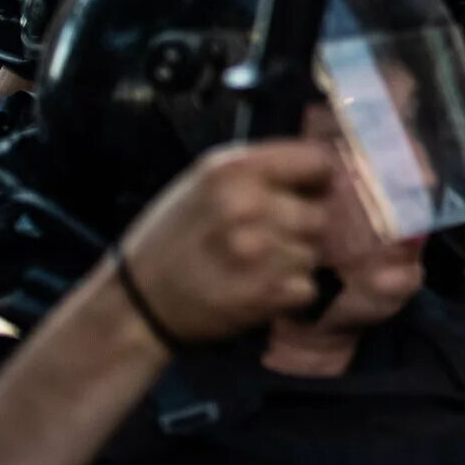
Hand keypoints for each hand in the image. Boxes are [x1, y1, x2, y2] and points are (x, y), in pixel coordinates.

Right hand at [119, 141, 335, 344]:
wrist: (138, 303)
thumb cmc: (173, 236)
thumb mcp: (204, 182)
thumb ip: (262, 170)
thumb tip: (326, 168)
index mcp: (233, 170)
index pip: (318, 161)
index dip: (320, 177)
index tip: (312, 190)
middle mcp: (250, 205)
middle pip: (321, 212)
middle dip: (302, 226)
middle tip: (271, 237)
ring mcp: (260, 251)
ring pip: (314, 252)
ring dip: (293, 260)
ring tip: (256, 264)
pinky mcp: (266, 293)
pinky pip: (307, 286)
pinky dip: (289, 291)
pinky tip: (258, 287)